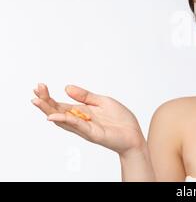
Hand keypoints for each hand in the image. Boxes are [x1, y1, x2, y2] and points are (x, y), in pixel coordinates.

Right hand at [31, 83, 145, 154]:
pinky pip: (77, 125)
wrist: (134, 134)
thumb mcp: (103, 101)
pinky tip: (54, 116)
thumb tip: (66, 87)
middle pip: (57, 111)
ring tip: (37, 101)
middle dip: (45, 101)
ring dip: (49, 110)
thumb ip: (85, 96)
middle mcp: (80, 120)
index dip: (49, 97)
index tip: (40, 86)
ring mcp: (84, 128)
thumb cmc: (120, 119)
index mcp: (82, 112)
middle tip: (35, 90)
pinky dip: (65, 120)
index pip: (61, 104)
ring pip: (63, 119)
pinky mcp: (92, 133)